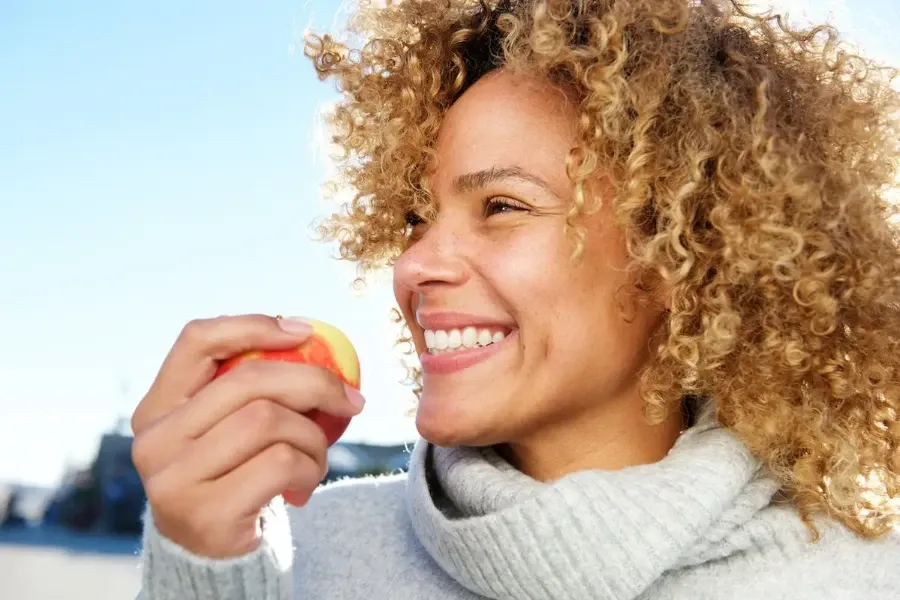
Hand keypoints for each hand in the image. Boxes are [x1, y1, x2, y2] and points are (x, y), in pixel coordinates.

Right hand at [130, 314, 364, 557]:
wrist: (217, 559)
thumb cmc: (233, 478)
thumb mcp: (225, 430)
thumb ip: (246, 390)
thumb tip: (308, 338)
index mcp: (156, 408)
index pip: (196, 341)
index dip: (253, 326)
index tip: (304, 332)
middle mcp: (154, 440)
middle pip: (248, 381)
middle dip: (314, 382)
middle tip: (350, 399)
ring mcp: (175, 479)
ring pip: (270, 420)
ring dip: (313, 437)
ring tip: (316, 456)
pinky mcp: (206, 512)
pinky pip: (282, 462)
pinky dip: (311, 469)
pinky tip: (305, 484)